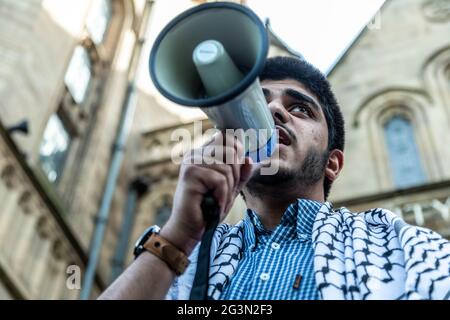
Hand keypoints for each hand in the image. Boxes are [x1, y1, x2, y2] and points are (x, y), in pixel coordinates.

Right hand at [160, 132, 252, 254]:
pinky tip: (213, 204)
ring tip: (217, 200)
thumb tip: (249, 159)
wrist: (189, 229)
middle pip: (231, 150)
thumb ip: (241, 174)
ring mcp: (191, 161)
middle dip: (235, 175)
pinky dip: (222, 196)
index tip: (233, 176)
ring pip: (227, 168)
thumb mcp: (230, 189)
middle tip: (225, 193)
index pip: (227, 137)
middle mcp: (195, 153)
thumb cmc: (208, 209)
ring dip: (228, 189)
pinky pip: (220, 180)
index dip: (238, 153)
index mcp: (203, 153)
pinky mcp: (189, 173)